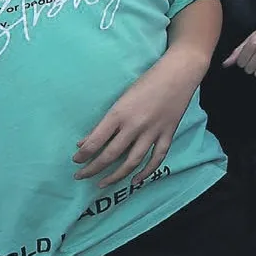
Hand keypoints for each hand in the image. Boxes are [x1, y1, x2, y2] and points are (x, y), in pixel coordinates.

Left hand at [72, 44, 203, 184]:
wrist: (179, 72)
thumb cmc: (147, 81)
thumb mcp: (122, 98)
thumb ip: (105, 122)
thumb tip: (85, 142)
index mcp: (119, 113)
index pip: (96, 141)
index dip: (83, 155)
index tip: (75, 161)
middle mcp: (135, 125)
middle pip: (110, 154)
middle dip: (92, 168)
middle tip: (80, 176)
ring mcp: (153, 131)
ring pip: (132, 161)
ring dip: (115, 176)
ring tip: (102, 183)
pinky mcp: (168, 133)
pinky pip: (157, 158)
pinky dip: (146, 172)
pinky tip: (135, 180)